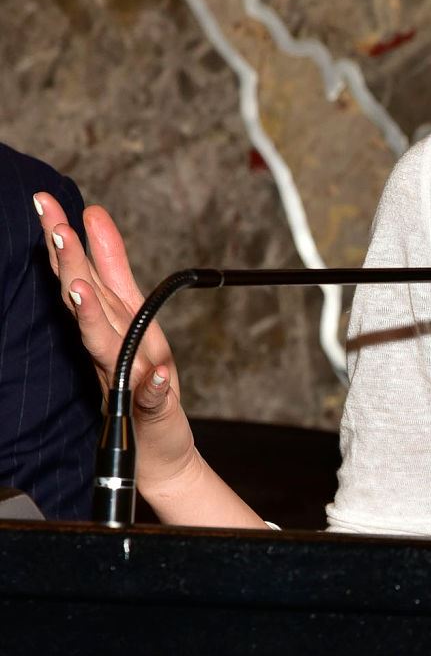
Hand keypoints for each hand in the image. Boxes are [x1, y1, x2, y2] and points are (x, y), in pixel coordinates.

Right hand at [32, 193, 198, 496]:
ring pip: (106, 345)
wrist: (159, 451)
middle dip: (70, 267)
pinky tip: (155, 376)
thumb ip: (113, 267)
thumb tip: (95, 215)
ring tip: (82, 291)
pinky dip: (152, 387)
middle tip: (58, 231)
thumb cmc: (141, 382)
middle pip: (86, 303)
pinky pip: (151, 399)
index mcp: (110, 323)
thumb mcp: (135, 312)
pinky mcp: (149, 412)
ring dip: (93, 318)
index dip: (64, 241)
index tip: (47, 204)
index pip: (80, 275)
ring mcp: (126, 381)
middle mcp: (111, 349)